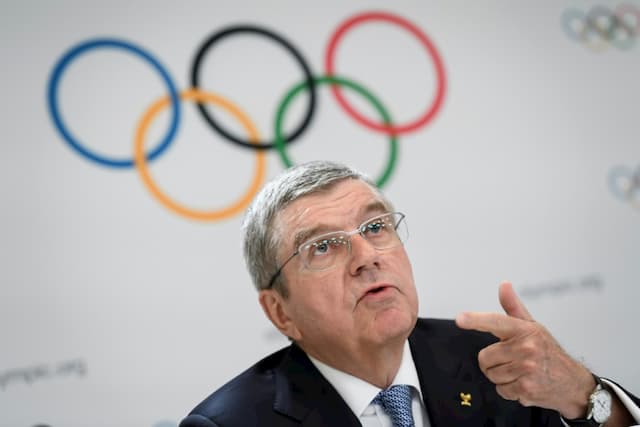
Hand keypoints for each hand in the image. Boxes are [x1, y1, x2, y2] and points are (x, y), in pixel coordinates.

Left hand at [455, 281, 594, 417]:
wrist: (573, 383)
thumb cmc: (549, 352)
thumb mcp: (533, 327)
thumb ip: (513, 307)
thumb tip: (504, 285)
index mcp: (525, 330)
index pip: (496, 321)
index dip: (476, 320)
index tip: (460, 319)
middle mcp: (526, 348)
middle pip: (484, 357)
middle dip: (492, 362)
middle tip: (510, 360)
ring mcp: (527, 369)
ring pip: (491, 374)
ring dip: (501, 377)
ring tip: (519, 372)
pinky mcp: (526, 389)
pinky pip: (501, 390)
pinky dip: (509, 390)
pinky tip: (523, 383)